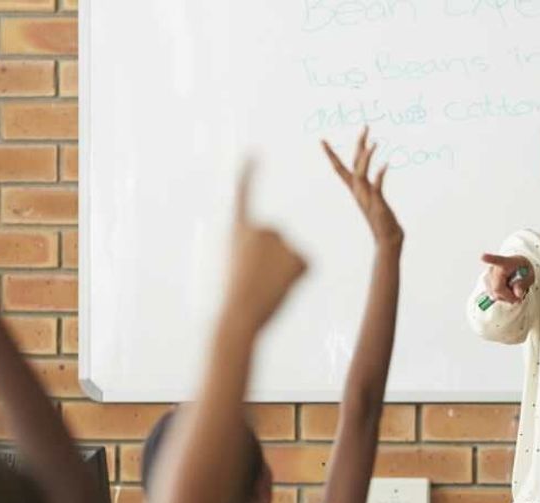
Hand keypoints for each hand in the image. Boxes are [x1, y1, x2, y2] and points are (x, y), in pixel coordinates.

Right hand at [226, 164, 307, 331]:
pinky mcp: (302, 256)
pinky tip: (283, 286)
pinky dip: (297, 278)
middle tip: (258, 277)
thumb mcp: (236, 265)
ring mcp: (283, 240)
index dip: (249, 173)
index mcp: (239, 228)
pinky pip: (304, 265)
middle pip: (277, 239)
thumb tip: (270, 248)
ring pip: (291, 254)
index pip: (245, 194)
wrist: (240, 313)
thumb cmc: (235, 294)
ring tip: (268, 284)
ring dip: (284, 270)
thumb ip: (251, 249)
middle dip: (272, 257)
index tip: (253, 151)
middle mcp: (262, 227)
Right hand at [322, 126, 404, 250]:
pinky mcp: (377, 203)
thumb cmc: (384, 221)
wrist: (387, 239)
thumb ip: (373, 188)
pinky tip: (385, 164)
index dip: (331, 154)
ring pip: (360, 173)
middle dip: (359, 145)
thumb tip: (375, 176)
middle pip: (353, 164)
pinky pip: (376, 187)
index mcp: (356, 189)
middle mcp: (358, 191)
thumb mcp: (375, 200)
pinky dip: (379, 175)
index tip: (321, 140)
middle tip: (365, 127)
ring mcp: (366, 197)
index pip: (339, 168)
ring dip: (366, 158)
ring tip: (374, 143)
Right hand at [480, 253, 533, 303]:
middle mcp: (494, 267)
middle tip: (519, 298)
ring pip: (495, 294)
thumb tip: (517, 294)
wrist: (516, 265)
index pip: (497, 260)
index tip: (483, 257)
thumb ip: (524, 283)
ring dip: (506, 297)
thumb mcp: (530, 275)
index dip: (490, 259)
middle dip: (509, 297)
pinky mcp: (486, 282)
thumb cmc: (523, 268)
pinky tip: (507, 291)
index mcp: (507, 262)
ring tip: (513, 291)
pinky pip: (494, 295)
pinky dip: (502, 297)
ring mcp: (489, 275)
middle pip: (497, 288)